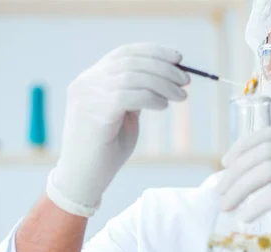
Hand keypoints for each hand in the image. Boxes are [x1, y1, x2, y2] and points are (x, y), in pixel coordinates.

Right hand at [47, 43, 189, 216]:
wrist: (83, 179)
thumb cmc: (105, 151)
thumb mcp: (123, 115)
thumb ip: (136, 94)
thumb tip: (167, 77)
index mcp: (91, 79)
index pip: (125, 53)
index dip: (154, 52)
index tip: (178, 58)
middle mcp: (86, 82)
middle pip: (131, 62)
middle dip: (164, 68)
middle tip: (186, 81)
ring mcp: (87, 95)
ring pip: (133, 76)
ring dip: (163, 84)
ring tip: (180, 96)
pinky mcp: (94, 111)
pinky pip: (129, 95)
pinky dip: (151, 98)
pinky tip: (163, 106)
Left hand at [217, 127, 270, 251]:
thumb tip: (243, 175)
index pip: (270, 135)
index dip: (243, 146)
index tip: (225, 163)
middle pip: (262, 153)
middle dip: (235, 173)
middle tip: (220, 192)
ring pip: (265, 171)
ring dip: (238, 189)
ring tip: (226, 206)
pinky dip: (254, 205)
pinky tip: (245, 216)